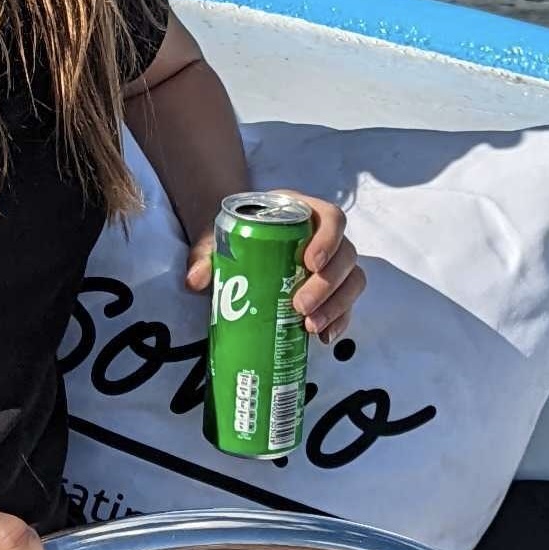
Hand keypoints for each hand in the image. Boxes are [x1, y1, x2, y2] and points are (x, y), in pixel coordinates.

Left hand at [186, 195, 364, 338]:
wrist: (236, 247)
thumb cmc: (233, 236)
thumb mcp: (217, 239)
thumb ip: (205, 254)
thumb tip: (196, 280)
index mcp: (302, 212)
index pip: (332, 218)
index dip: (329, 240)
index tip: (310, 262)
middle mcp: (324, 236)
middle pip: (346, 255)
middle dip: (327, 284)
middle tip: (300, 306)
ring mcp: (332, 263)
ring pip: (352, 280)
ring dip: (337, 306)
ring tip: (310, 327)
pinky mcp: (331, 289)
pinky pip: (347, 303)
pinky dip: (339, 321)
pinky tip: (324, 337)